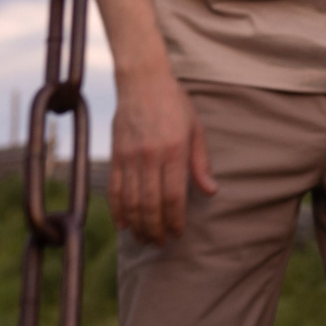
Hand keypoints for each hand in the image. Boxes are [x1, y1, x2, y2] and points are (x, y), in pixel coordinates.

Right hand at [108, 70, 217, 243]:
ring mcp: (129, 157)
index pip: (173, 197)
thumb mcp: (196, 129)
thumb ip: (200, 163)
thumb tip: (211, 191)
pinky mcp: (115, 155)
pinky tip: (123, 224)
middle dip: (155, 229)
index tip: (178, 234)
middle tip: (160, 243)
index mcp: (174, 151)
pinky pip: (114, 189)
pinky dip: (117, 210)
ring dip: (137, 225)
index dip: (175, 220)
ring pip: (130, 201)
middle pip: (150, 205)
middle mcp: (150, 157)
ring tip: (144, 239)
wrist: (142, 81)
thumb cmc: (174, 104)